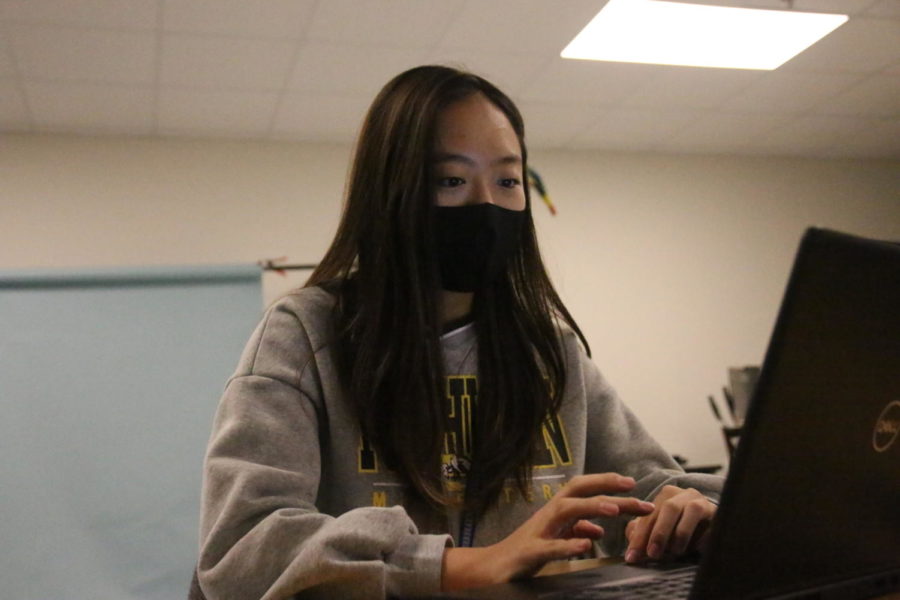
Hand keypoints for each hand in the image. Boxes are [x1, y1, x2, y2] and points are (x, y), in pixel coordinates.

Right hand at [442, 473, 654, 590]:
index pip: (583, 488)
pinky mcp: (529, 553)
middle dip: (605, 485)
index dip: (606, 482)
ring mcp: (538, 532)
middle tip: (633, 487)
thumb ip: (575, 532)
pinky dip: (568, 545)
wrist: (492, 570)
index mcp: (556, 512)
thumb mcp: (555, 540)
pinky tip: (585, 547)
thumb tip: (597, 531)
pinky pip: (550, 548)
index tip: (633, 484)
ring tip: (615, 509)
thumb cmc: (525, 553)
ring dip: (591, 507)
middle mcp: (548, 515)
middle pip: (577, 490)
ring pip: (566, 510)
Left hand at [624, 485, 715, 563]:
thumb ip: (640, 534)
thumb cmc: (679, 534)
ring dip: (679, 534)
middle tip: (652, 554)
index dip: (639, 536)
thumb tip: (631, 541)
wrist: (711, 535)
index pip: (648, 514)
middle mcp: (684, 494)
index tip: (631, 557)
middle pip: (668, 508)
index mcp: (666, 495)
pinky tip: (693, 548)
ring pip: (690, 511)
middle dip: (658, 533)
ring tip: (674, 553)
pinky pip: (709, 523)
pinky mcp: (718, 513)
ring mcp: (703, 501)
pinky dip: (699, 537)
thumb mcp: (657, 534)